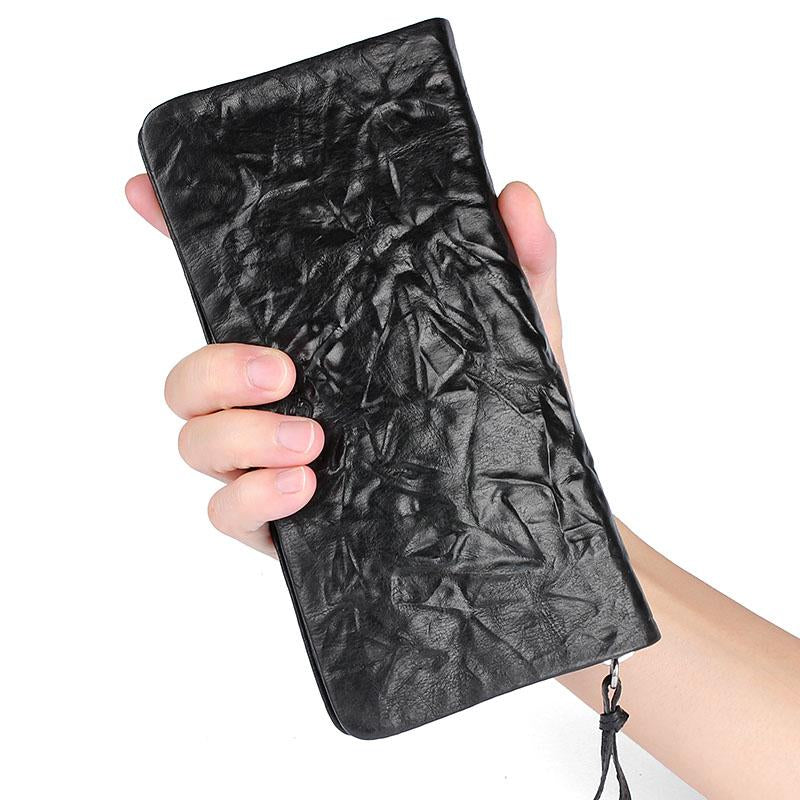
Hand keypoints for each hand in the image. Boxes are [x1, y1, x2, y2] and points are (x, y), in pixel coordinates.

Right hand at [125, 176, 561, 555]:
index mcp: (319, 343)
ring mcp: (272, 462)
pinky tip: (304, 486)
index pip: (232, 289)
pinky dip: (251, 498)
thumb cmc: (503, 420)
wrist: (511, 517)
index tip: (143, 194)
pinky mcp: (282, 523)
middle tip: (284, 372)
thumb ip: (520, 265)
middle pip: (189, 377)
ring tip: (313, 442)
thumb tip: (516, 194)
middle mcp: (281, 401)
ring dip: (236, 437)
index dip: (176, 237)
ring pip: (194, 443)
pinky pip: (226, 513)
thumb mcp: (517, 335)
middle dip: (213, 369)